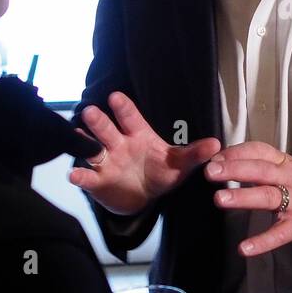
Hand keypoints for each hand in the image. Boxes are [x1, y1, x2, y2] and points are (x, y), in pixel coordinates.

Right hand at [68, 91, 220, 215]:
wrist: (144, 195)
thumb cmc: (162, 171)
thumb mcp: (180, 163)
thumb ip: (195, 154)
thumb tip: (216, 144)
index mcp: (138, 135)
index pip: (130, 118)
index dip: (123, 108)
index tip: (115, 96)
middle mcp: (118, 144)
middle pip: (107, 130)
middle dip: (99, 121)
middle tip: (90, 111)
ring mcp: (106, 162)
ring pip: (93, 149)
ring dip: (85, 142)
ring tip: (78, 136)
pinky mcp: (98, 181)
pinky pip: (87, 176)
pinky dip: (80, 175)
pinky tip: (74, 174)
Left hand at [204, 141, 291, 257]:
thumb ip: (267, 167)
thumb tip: (232, 164)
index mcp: (287, 164)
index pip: (260, 150)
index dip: (237, 152)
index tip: (215, 156)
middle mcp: (291, 179)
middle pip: (260, 169)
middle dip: (234, 169)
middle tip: (210, 172)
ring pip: (268, 196)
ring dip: (243, 196)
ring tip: (220, 199)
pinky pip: (279, 233)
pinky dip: (262, 241)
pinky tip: (245, 248)